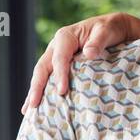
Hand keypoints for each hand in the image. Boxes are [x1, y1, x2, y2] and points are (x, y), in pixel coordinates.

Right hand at [22, 13, 139, 111]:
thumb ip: (98, 41)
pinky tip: (32, 107)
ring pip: (41, 75)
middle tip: (34, 105)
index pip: (59, 58)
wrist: (111, 29)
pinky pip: (46, 79)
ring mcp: (55, 57)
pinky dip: (40, 92)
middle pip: (42, 68)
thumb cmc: (109, 29)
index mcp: (65, 37)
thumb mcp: (106, 31)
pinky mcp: (58, 67)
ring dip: (34, 92)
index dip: (59, 75)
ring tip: (28, 110)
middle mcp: (56, 47)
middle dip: (37, 86)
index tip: (62, 91)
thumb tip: (89, 54)